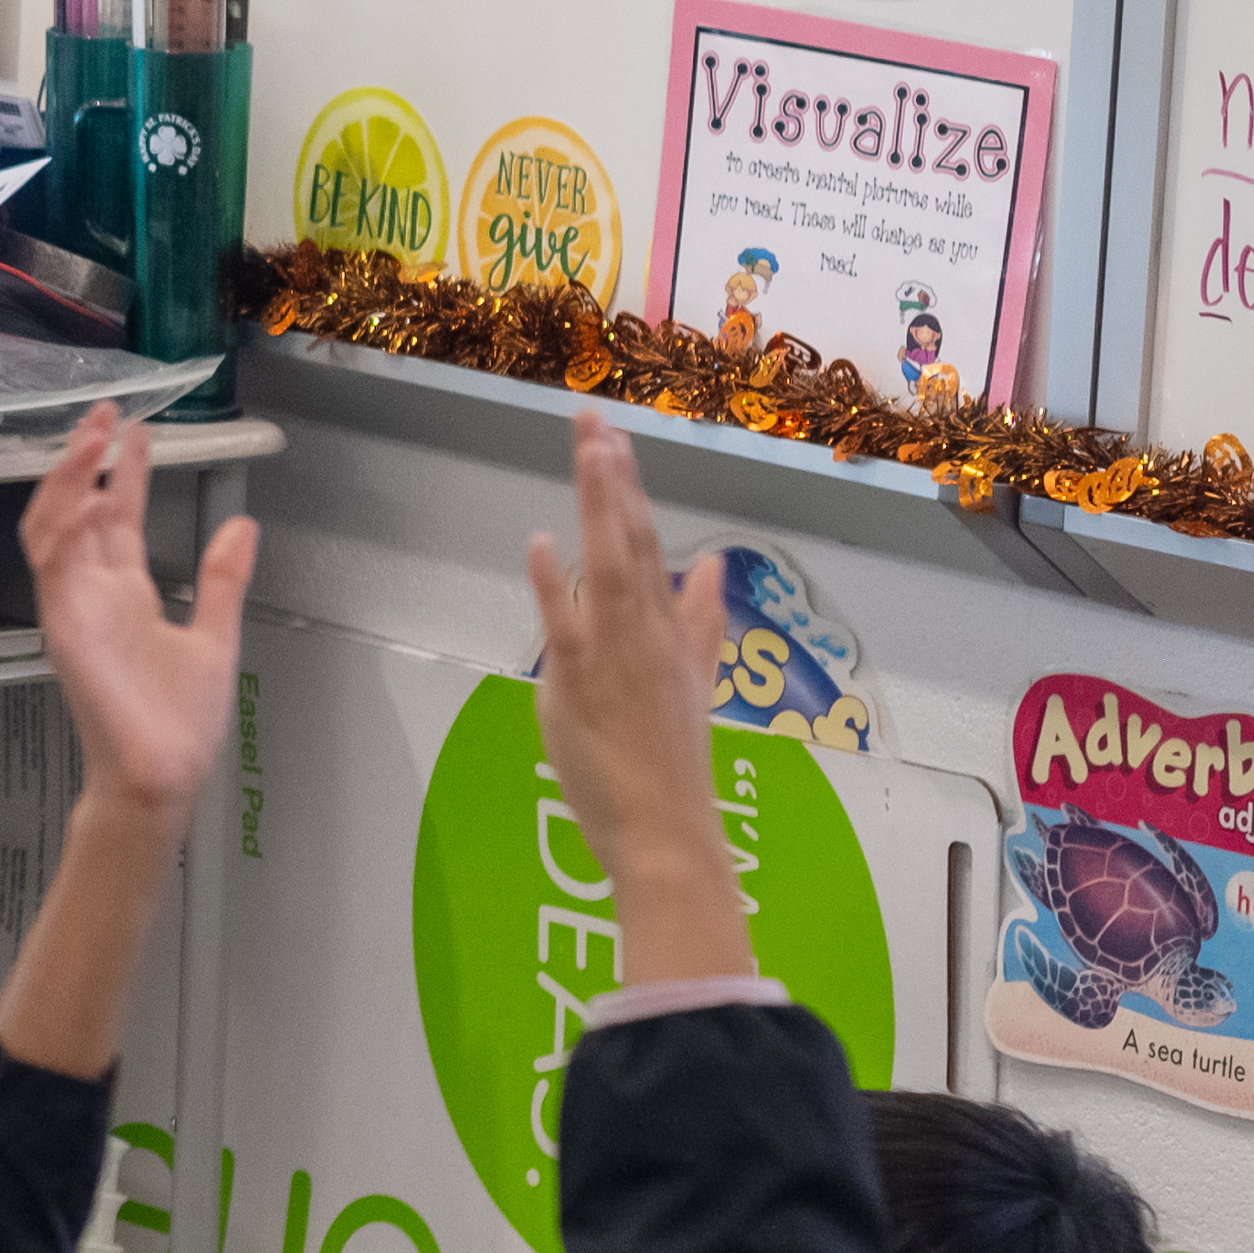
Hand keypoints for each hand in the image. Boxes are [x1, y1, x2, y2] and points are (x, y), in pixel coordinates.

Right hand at [22, 406, 253, 823]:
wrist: (162, 776)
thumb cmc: (177, 721)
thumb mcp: (214, 636)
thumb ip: (222, 581)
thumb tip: (241, 525)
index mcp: (125, 593)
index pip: (116, 517)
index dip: (123, 471)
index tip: (136, 431)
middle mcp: (93, 592)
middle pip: (78, 509)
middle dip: (87, 459)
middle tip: (106, 414)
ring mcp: (74, 607)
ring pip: (54, 527)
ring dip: (67, 481)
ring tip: (92, 437)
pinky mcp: (65, 627)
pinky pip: (56, 567)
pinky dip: (67, 528)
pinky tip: (88, 495)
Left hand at [527, 417, 746, 948]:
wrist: (670, 833)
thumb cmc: (673, 765)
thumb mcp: (697, 684)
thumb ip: (702, 624)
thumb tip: (713, 565)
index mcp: (670, 632)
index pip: (649, 544)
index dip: (630, 489)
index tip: (615, 437)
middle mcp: (647, 634)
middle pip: (632, 541)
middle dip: (614, 477)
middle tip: (595, 419)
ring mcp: (616, 656)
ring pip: (610, 567)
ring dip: (601, 506)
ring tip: (591, 448)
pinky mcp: (582, 687)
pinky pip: (565, 626)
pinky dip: (552, 583)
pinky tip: (540, 541)